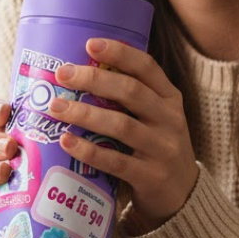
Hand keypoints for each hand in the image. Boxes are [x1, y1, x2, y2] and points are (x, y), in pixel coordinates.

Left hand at [50, 38, 197, 229]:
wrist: (183, 194)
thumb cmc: (155, 146)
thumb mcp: (154, 117)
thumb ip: (129, 98)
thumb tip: (77, 71)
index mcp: (169, 98)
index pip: (147, 67)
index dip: (120, 53)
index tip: (90, 43)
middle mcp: (169, 119)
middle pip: (131, 92)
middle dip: (94, 79)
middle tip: (62, 74)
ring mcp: (162, 149)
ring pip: (121, 125)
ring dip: (85, 113)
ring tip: (55, 107)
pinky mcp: (151, 177)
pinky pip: (116, 162)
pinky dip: (89, 151)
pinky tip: (67, 141)